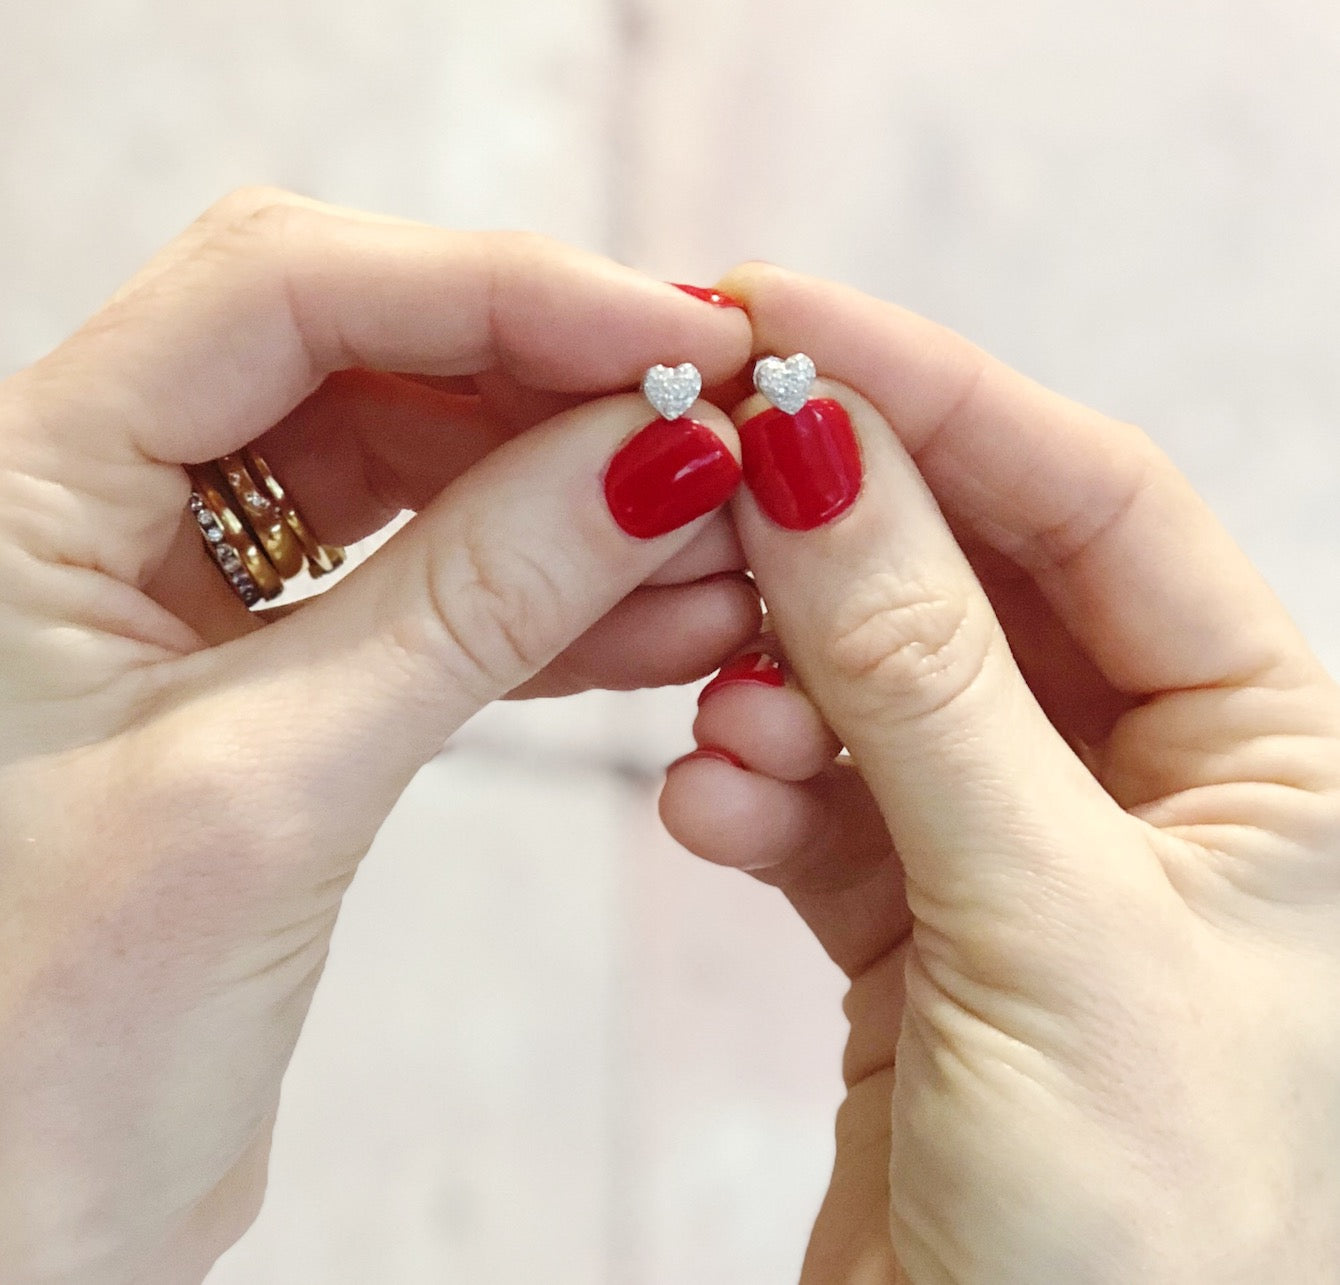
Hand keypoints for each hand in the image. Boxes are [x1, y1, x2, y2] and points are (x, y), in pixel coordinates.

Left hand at [0, 190, 751, 1281]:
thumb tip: (656, 458)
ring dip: (573, 501)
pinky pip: (430, 584)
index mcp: (20, 485)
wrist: (2, 1229)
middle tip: (719, 422)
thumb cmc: (31, 1051)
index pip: (285, 290)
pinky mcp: (267, 673)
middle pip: (365, 357)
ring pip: (416, 472)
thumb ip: (473, 601)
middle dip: (552, 384)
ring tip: (720, 541)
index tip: (676, 336)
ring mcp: (190, 587)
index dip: (499, 289)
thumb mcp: (271, 790)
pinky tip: (666, 617)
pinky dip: (550, 595)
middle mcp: (96, 501)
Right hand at [663, 265, 1339, 1281]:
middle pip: (971, 581)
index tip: (784, 326)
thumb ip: (922, 687)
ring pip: (875, 687)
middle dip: (835, 537)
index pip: (1095, 501)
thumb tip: (821, 461)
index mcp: (1273, 752)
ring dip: (779, 682)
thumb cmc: (1145, 1240)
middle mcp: (1154, 779)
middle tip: (703, 477)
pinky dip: (753, 786)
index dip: (937, 397)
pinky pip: (819, 796)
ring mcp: (1023, 843)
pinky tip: (711, 804)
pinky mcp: (915, 917)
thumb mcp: (1047, 926)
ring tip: (716, 708)